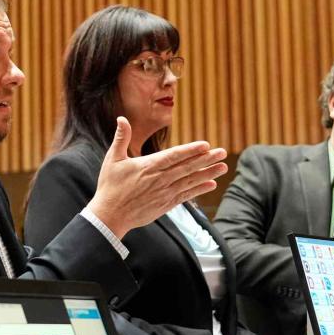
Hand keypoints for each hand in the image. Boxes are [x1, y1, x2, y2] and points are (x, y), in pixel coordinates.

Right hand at [86, 117, 227, 238]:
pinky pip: (186, 195)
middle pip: (187, 167)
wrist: (110, 215)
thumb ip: (120, 138)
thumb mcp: (112, 159)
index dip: (191, 150)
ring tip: (223, 167)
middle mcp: (160, 179)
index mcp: (148, 166)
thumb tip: (121, 118)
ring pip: (190, 181)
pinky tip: (211, 184)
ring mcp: (164, 193)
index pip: (174, 156)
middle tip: (223, 152)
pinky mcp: (165, 204)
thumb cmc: (110, 186)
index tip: (206, 145)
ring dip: (208, 173)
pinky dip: (199, 190)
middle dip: (206, 159)